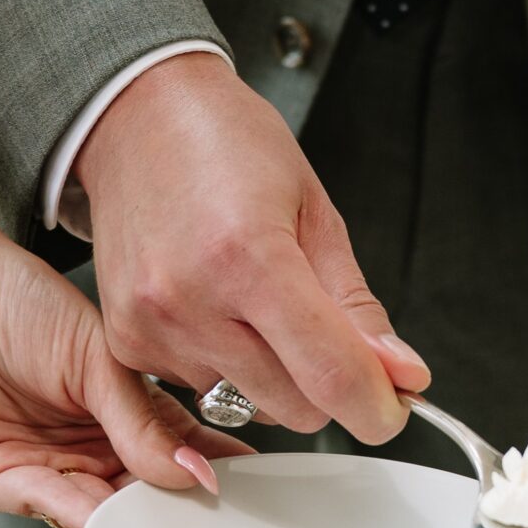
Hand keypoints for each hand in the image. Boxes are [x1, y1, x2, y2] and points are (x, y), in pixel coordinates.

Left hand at [0, 229, 248, 527]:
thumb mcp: (99, 355)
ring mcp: (42, 465)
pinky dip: (79, 514)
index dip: (210, 471)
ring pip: (97, 509)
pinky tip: (110, 515)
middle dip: (175, 511)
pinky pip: (44, 504)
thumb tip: (195, 472)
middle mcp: (86, 447)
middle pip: (140, 494)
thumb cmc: (20, 300)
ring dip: (131, 522)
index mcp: (122, 412)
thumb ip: (144, 420)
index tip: (251, 490)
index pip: (177, 453)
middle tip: (214, 526)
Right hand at [77, 52, 429, 438]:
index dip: (378, 406)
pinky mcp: (127, 345)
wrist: (139, 118)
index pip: (330, 374)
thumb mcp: (315, 210)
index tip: (395, 405)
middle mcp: (189, 301)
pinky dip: (228, 365)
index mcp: (248, 256)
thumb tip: (401, 375)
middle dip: (329, 385)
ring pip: (250, 407)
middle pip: (295, 408)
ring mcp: (150, 328)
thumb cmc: (228, 145)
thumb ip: (357, 305)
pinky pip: (203, 392)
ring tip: (258, 301)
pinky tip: (218, 307)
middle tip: (330, 333)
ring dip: (276, 377)